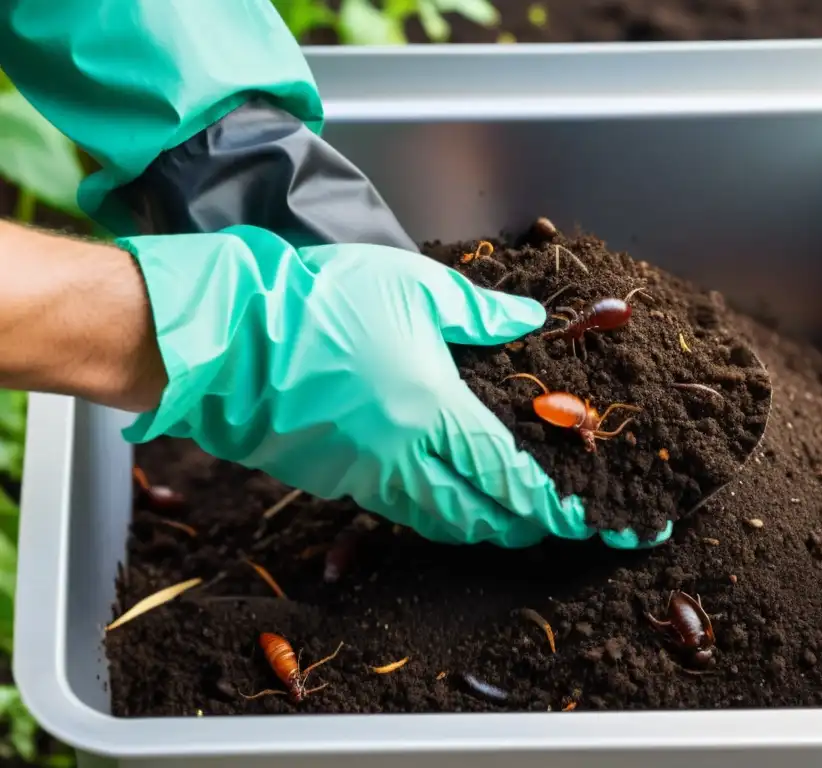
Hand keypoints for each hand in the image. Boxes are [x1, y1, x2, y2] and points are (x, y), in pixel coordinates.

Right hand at [120, 226, 672, 547]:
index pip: (509, 475)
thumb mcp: (412, 286)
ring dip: (478, 527)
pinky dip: (431, 516)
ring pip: (437, 523)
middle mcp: (405, 458)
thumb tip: (530, 320)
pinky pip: (396, 512)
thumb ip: (479, 311)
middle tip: (552, 526)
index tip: (582, 521)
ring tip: (505, 521)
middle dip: (521, 526)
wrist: (231, 339)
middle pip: (478, 515)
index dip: (550, 504)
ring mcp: (366, 477)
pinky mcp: (334, 481)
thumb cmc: (322, 304)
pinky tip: (442, 501)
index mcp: (435, 411)